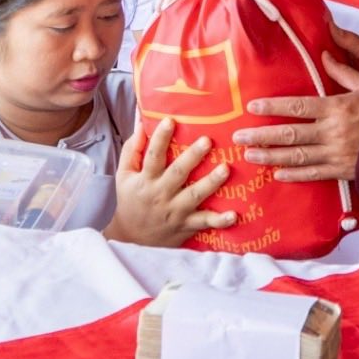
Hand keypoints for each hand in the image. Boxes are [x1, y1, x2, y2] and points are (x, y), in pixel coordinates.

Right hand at [108, 118, 237, 247]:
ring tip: (226, 168)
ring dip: (211, 183)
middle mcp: (162, 194)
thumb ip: (133, 149)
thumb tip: (140, 122)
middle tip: (207, 140)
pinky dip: (220, 220)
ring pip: (195, 195)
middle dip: (193, 157)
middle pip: (178, 173)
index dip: (160, 138)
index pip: (153, 156)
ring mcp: (176, 210)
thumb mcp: (124, 175)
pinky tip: (234, 215)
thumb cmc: (131, 200)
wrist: (132, 238)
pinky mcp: (187, 224)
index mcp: (147, 179)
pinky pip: (205, 222)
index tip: (170, 120)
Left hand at [233, 54, 358, 181]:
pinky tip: (278, 174)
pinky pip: (314, 174)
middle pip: (290, 134)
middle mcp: (333, 132)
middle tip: (238, 138)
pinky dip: (295, 174)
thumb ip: (345, 71)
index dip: (273, 107)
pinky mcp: (343, 171)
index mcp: (337, 107)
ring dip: (271, 157)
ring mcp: (336, 154)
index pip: (297, 107)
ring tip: (251, 156)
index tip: (252, 107)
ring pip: (297, 156)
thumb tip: (325, 54)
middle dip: (261, 136)